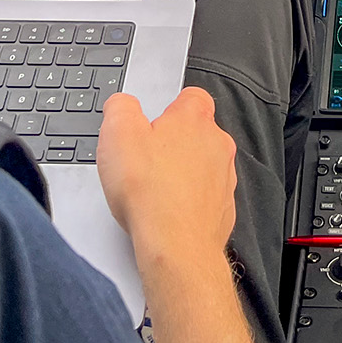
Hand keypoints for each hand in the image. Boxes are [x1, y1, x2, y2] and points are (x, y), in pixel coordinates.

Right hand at [96, 87, 237, 275]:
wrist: (176, 246)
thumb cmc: (150, 193)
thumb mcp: (117, 134)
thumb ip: (120, 108)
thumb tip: (121, 103)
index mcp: (194, 119)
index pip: (191, 96)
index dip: (169, 107)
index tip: (151, 121)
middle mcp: (217, 144)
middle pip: (196, 132)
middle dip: (172, 143)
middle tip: (145, 160)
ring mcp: (224, 177)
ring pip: (202, 166)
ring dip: (181, 173)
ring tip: (153, 189)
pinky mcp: (223, 208)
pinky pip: (204, 197)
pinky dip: (187, 201)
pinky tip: (166, 211)